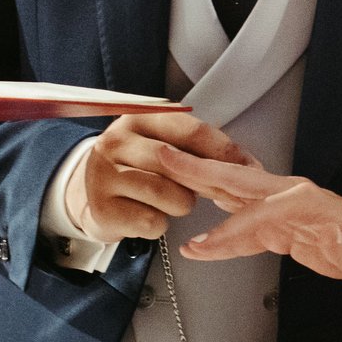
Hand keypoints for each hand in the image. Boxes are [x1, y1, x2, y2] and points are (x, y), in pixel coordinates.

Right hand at [66, 113, 251, 241]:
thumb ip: (198, 147)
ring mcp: (104, 174)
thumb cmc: (139, 167)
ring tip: (173, 200)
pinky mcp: (101, 208)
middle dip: (205, 183)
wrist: (89, 193)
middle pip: (180, 163)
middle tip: (217, 194)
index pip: (193, 131)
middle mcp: (117, 141)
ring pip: (167, 194)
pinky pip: (151, 222)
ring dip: (181, 204)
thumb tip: (248, 165)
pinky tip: (149, 214)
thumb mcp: (162, 143)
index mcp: (140, 117)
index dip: (226, 152)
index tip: (251, 169)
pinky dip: (160, 224)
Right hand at [160, 148, 341, 285]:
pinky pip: (243, 231)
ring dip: (200, 195)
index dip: (224, 216)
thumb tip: (316, 232)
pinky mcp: (281, 230)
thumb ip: (334, 238)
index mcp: (301, 197)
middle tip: (164, 156)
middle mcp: (287, 197)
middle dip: (197, 170)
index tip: (197, 227)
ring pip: (232, 201)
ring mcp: (281, 212)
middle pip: (233, 182)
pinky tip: (202, 246)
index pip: (253, 206)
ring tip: (169, 190)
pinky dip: (220, 238)